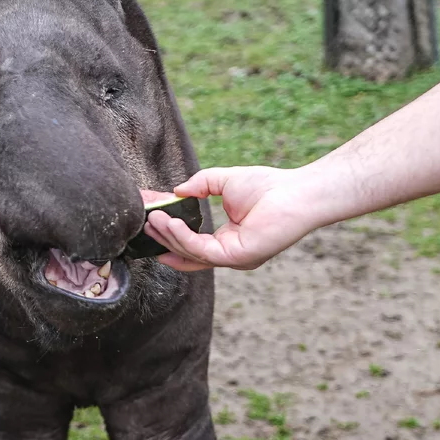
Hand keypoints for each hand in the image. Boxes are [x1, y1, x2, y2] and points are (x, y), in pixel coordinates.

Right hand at [145, 166, 321, 271]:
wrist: (297, 192)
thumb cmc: (270, 186)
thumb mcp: (225, 181)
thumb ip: (200, 185)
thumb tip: (177, 191)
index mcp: (228, 241)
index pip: (192, 244)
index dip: (170, 234)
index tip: (151, 221)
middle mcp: (229, 254)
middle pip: (187, 253)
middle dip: (163, 238)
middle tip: (143, 223)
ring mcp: (233, 259)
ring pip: (190, 253)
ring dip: (167, 236)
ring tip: (150, 219)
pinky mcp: (236, 257)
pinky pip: (201, 250)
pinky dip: (181, 237)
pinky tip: (167, 222)